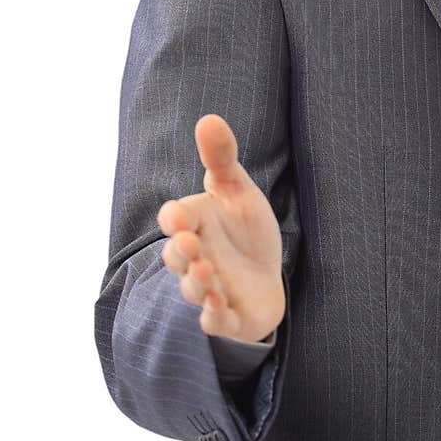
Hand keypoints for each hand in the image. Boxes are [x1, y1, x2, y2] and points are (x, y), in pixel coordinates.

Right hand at [157, 114, 285, 341]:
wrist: (265, 275)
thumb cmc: (245, 228)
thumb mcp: (237, 190)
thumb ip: (221, 159)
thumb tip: (208, 118)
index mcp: (195, 224)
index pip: (176, 219)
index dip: (175, 218)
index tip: (177, 214)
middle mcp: (196, 258)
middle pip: (177, 257)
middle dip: (181, 252)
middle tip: (189, 244)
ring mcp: (210, 289)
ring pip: (194, 290)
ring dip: (197, 283)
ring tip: (207, 272)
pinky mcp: (228, 316)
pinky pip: (216, 322)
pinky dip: (214, 318)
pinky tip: (219, 309)